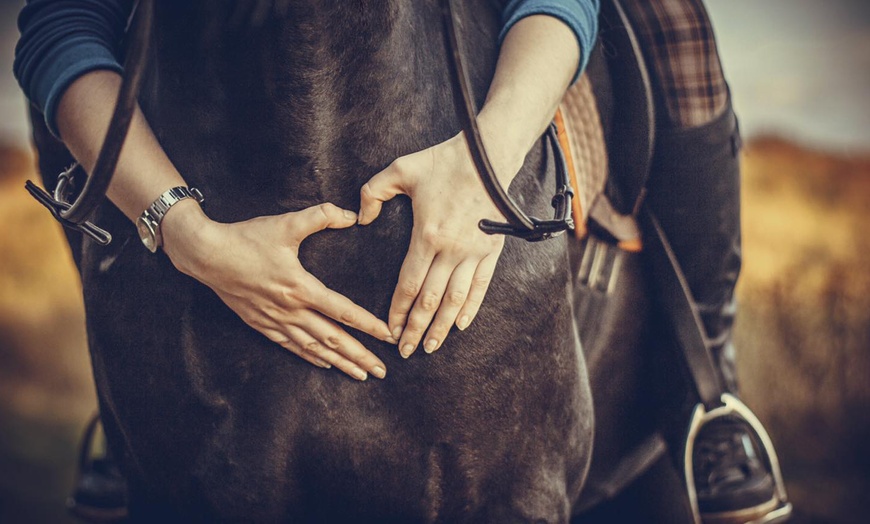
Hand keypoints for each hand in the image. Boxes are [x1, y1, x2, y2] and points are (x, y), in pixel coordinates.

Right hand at [163, 201, 394, 380]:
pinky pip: (291, 346)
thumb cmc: (246, 238)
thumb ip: (321, 216)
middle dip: (360, 356)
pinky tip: (325, 363)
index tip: (388, 336)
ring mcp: (274, 320)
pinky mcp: (261, 324)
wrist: (205, 254)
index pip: (343, 311)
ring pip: (314, 348)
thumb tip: (351, 214)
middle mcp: (290, 310)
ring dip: (340, 363)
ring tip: (361, 375)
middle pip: (333, 338)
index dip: (368, 325)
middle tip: (382, 371)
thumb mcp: (286, 223)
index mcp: (300, 287)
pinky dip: (311, 356)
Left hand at [358, 132, 510, 356]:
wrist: (487, 154)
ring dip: (441, 327)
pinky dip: (471, 309)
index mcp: (426, 236)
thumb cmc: (442, 161)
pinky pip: (481, 287)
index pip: (408, 285)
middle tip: (405, 351)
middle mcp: (451, 250)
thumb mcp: (400, 170)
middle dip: (415, 329)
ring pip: (456, 301)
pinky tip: (461, 326)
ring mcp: (473, 253)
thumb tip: (360, 218)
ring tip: (430, 346)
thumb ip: (373, 192)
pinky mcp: (491, 250)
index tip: (389, 330)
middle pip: (430, 301)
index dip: (397, 311)